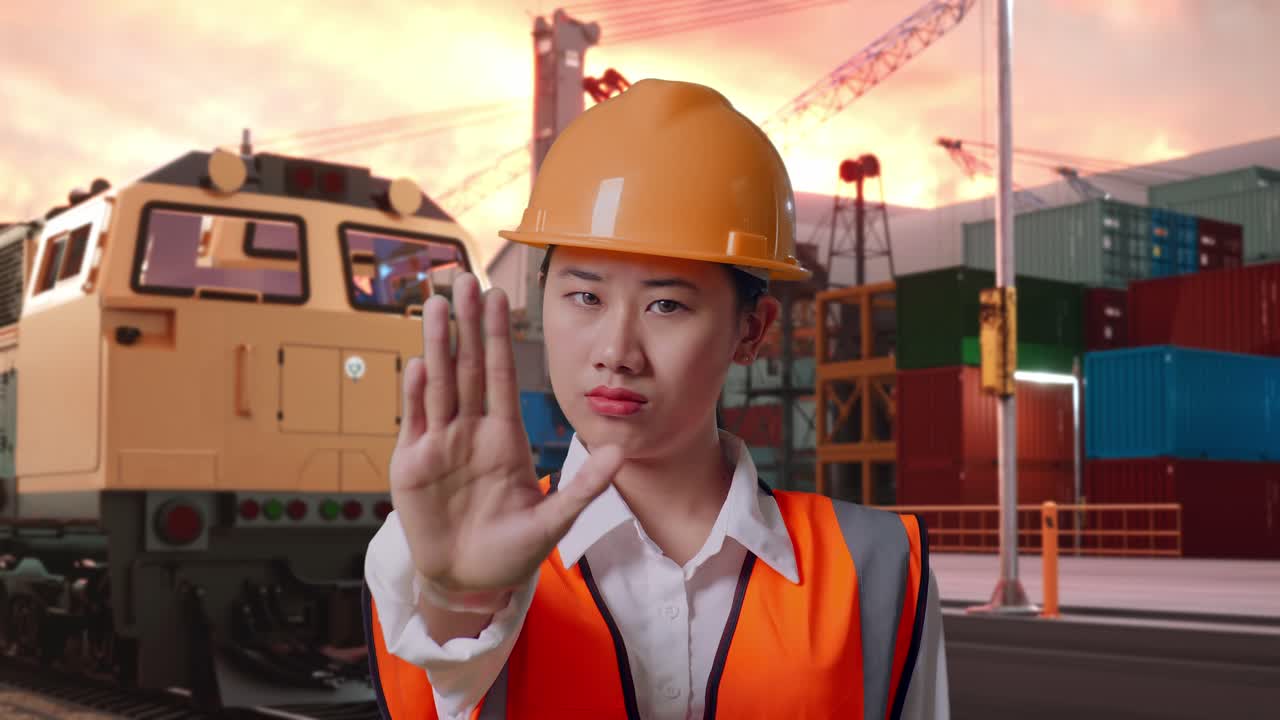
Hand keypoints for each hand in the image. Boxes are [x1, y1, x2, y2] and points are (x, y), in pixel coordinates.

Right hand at [390, 273, 622, 599]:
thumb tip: (620, 452)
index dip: (500, 336)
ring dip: (438, 346)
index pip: (501, 375)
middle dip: (466, 325)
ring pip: (439, 384)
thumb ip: (583, 487)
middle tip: (463, 280)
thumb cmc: (511, 550)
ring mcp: (439, 444)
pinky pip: (415, 421)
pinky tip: (419, 363)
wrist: (470, 582)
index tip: (500, 297)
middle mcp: (470, 431)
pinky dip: (416, 393)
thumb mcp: (553, 521)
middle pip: (467, 368)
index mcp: (504, 436)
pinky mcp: (411, 465)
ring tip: (438, 306)